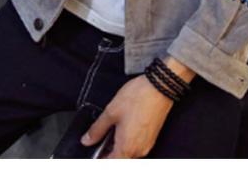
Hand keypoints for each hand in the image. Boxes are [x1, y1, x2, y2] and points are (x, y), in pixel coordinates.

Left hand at [80, 55, 196, 157]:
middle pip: (119, 159)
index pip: (109, 163)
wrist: (160, 86)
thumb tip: (87, 140)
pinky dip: (127, 140)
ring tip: (111, 130)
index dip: (98, 158)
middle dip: (107, 152)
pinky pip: (136, 145)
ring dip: (118, 146)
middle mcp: (139, 150)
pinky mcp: (152, 136)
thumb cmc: (138, 97)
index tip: (93, 150)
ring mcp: (147, 144)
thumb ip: (97, 129)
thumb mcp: (111, 111)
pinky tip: (123, 126)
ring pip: (128, 153)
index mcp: (127, 148)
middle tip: (99, 139)